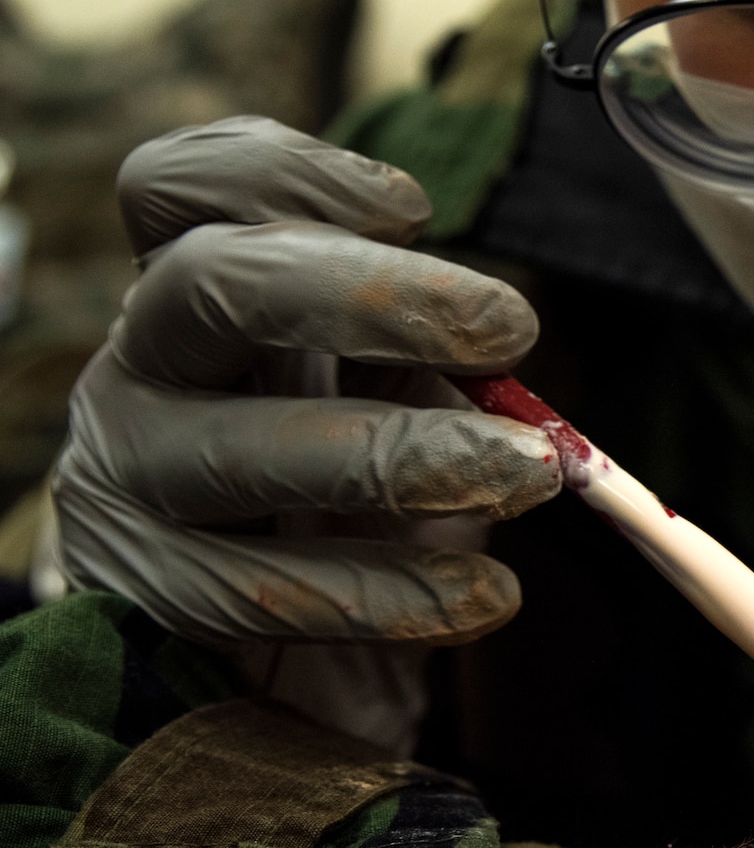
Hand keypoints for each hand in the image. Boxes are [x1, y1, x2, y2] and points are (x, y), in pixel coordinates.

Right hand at [53, 117, 560, 740]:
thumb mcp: (383, 398)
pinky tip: (490, 594)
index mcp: (197, 293)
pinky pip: (272, 593)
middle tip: (512, 328)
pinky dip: (398, 593)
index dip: (286, 176)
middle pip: (213, 282)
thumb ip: (422, 356)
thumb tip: (500, 352)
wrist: (269, 672)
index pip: (179, 187)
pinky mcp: (150, 599)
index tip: (416, 208)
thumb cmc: (344, 499)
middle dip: (374, 295)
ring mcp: (126, 481)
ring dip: (410, 455)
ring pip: (247, 449)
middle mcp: (141, 366)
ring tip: (532, 473)